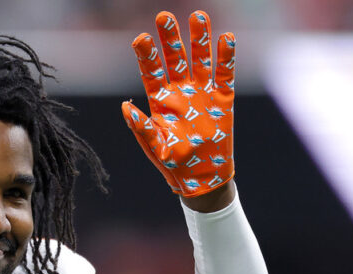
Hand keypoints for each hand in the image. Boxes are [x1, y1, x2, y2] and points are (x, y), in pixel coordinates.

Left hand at [122, 10, 235, 197]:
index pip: (152, 72)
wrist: (201, 178)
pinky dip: (226, 58)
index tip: (141, 38)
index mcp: (160, 101)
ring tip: (198, 16)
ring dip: (199, 39)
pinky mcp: (223, 100)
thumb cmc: (173, 163)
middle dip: (170, 38)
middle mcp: (181, 92)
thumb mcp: (155, 148)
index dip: (147, 55)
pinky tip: (226, 38)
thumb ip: (141, 128)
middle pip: (175, 59)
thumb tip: (126, 106)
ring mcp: (202, 93)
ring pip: (200, 60)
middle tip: (164, 16)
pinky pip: (225, 75)